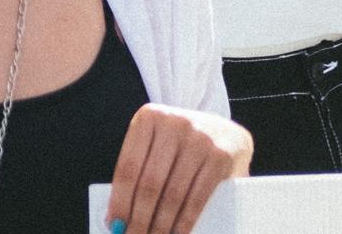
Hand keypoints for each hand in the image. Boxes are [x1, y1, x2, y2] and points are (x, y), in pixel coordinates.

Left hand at [102, 101, 251, 233]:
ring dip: (161, 224)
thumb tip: (118, 214)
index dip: (120, 200)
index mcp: (149, 118)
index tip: (115, 224)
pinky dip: (185, 222)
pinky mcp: (220, 156)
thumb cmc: (181, 144)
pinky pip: (197, 197)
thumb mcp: (157, 142)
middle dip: (139, 218)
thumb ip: (140, 169)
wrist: (225, 132)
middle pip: (150, 183)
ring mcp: (200, 139)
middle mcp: (174, 124)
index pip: (128, 167)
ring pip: (173, 194)